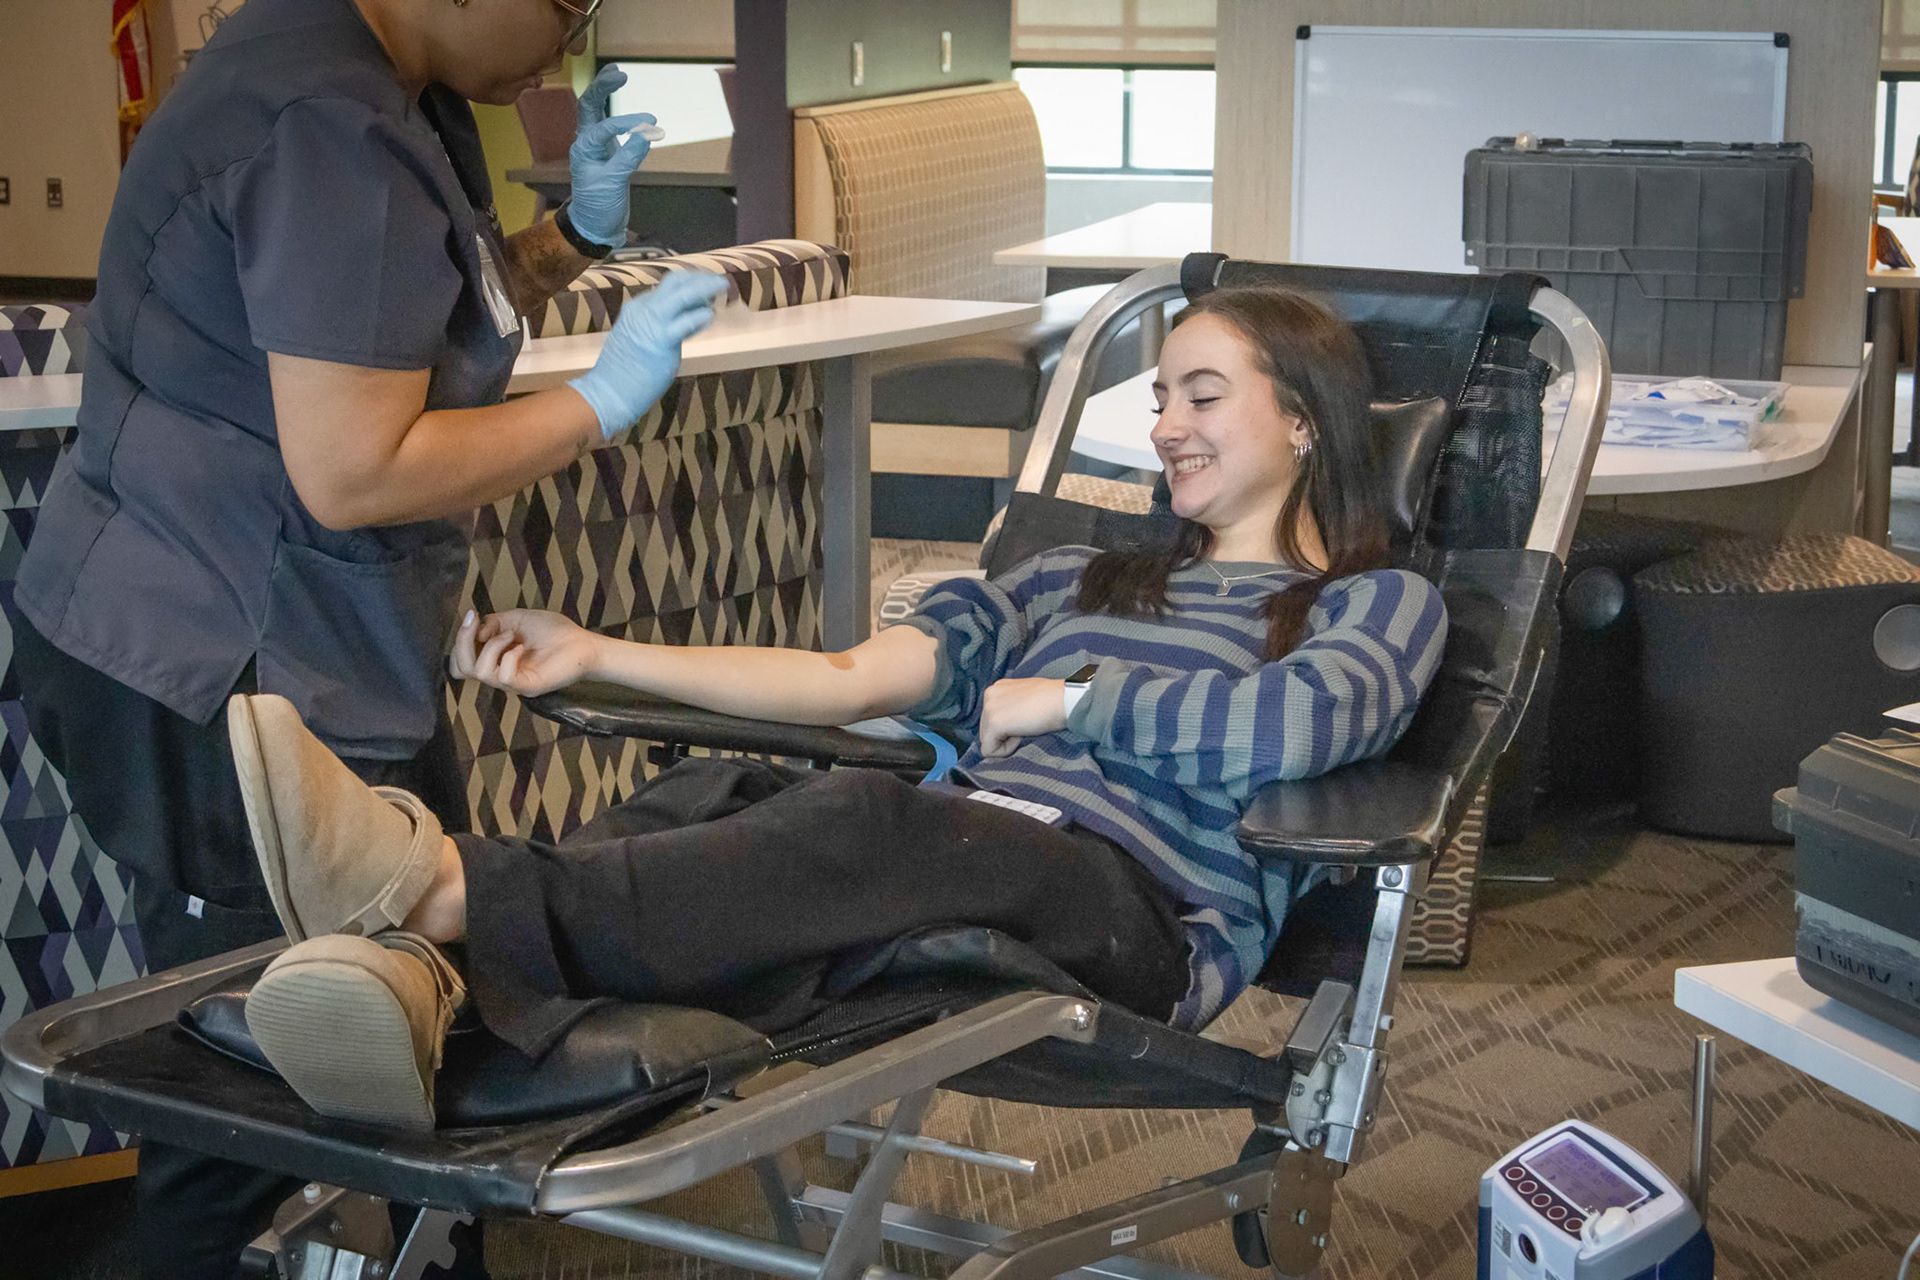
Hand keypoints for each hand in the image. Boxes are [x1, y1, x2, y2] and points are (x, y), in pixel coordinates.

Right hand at [449, 609, 602, 696]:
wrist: (583, 643)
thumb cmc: (554, 631)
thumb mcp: (516, 619)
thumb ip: (493, 623)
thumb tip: (476, 632)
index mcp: (495, 659)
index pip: (459, 663)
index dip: (458, 642)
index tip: (471, 617)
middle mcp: (499, 673)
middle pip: (461, 669)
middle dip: (462, 642)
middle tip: (475, 623)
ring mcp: (513, 682)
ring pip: (480, 672)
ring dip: (491, 646)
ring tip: (511, 636)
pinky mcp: (528, 687)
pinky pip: (504, 677)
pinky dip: (508, 656)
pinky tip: (522, 647)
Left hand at [566, 66, 653, 247]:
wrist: (594, 225)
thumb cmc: (598, 206)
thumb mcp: (613, 184)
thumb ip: (628, 158)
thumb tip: (645, 134)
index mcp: (583, 149)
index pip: (604, 126)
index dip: (626, 123)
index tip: (649, 124)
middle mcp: (587, 142)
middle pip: (590, 106)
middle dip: (602, 88)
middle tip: (619, 73)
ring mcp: (596, 145)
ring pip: (597, 111)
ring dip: (604, 92)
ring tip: (618, 74)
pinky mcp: (607, 152)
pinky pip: (609, 124)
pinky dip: (618, 111)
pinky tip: (628, 103)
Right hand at [567, 270, 729, 439]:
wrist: (609, 391)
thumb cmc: (626, 372)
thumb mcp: (639, 339)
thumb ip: (660, 328)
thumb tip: (685, 323)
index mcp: (637, 307)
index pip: (668, 289)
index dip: (690, 287)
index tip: (707, 292)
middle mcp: (643, 309)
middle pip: (675, 282)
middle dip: (699, 278)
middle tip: (718, 282)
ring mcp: (651, 322)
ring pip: (683, 294)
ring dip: (706, 288)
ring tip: (722, 287)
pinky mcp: (661, 340)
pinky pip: (686, 322)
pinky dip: (702, 316)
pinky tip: (711, 316)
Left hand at [977, 678, 1068, 756]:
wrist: (1064, 699)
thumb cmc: (1053, 700)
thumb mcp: (1025, 698)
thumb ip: (1010, 708)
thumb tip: (1007, 727)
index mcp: (997, 688)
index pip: (991, 719)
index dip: (1010, 726)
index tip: (1027, 718)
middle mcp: (989, 695)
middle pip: (986, 730)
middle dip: (1006, 734)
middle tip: (1028, 723)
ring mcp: (989, 708)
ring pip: (987, 741)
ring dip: (1007, 740)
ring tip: (1026, 726)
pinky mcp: (994, 723)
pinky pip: (989, 750)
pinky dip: (1006, 750)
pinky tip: (1022, 734)